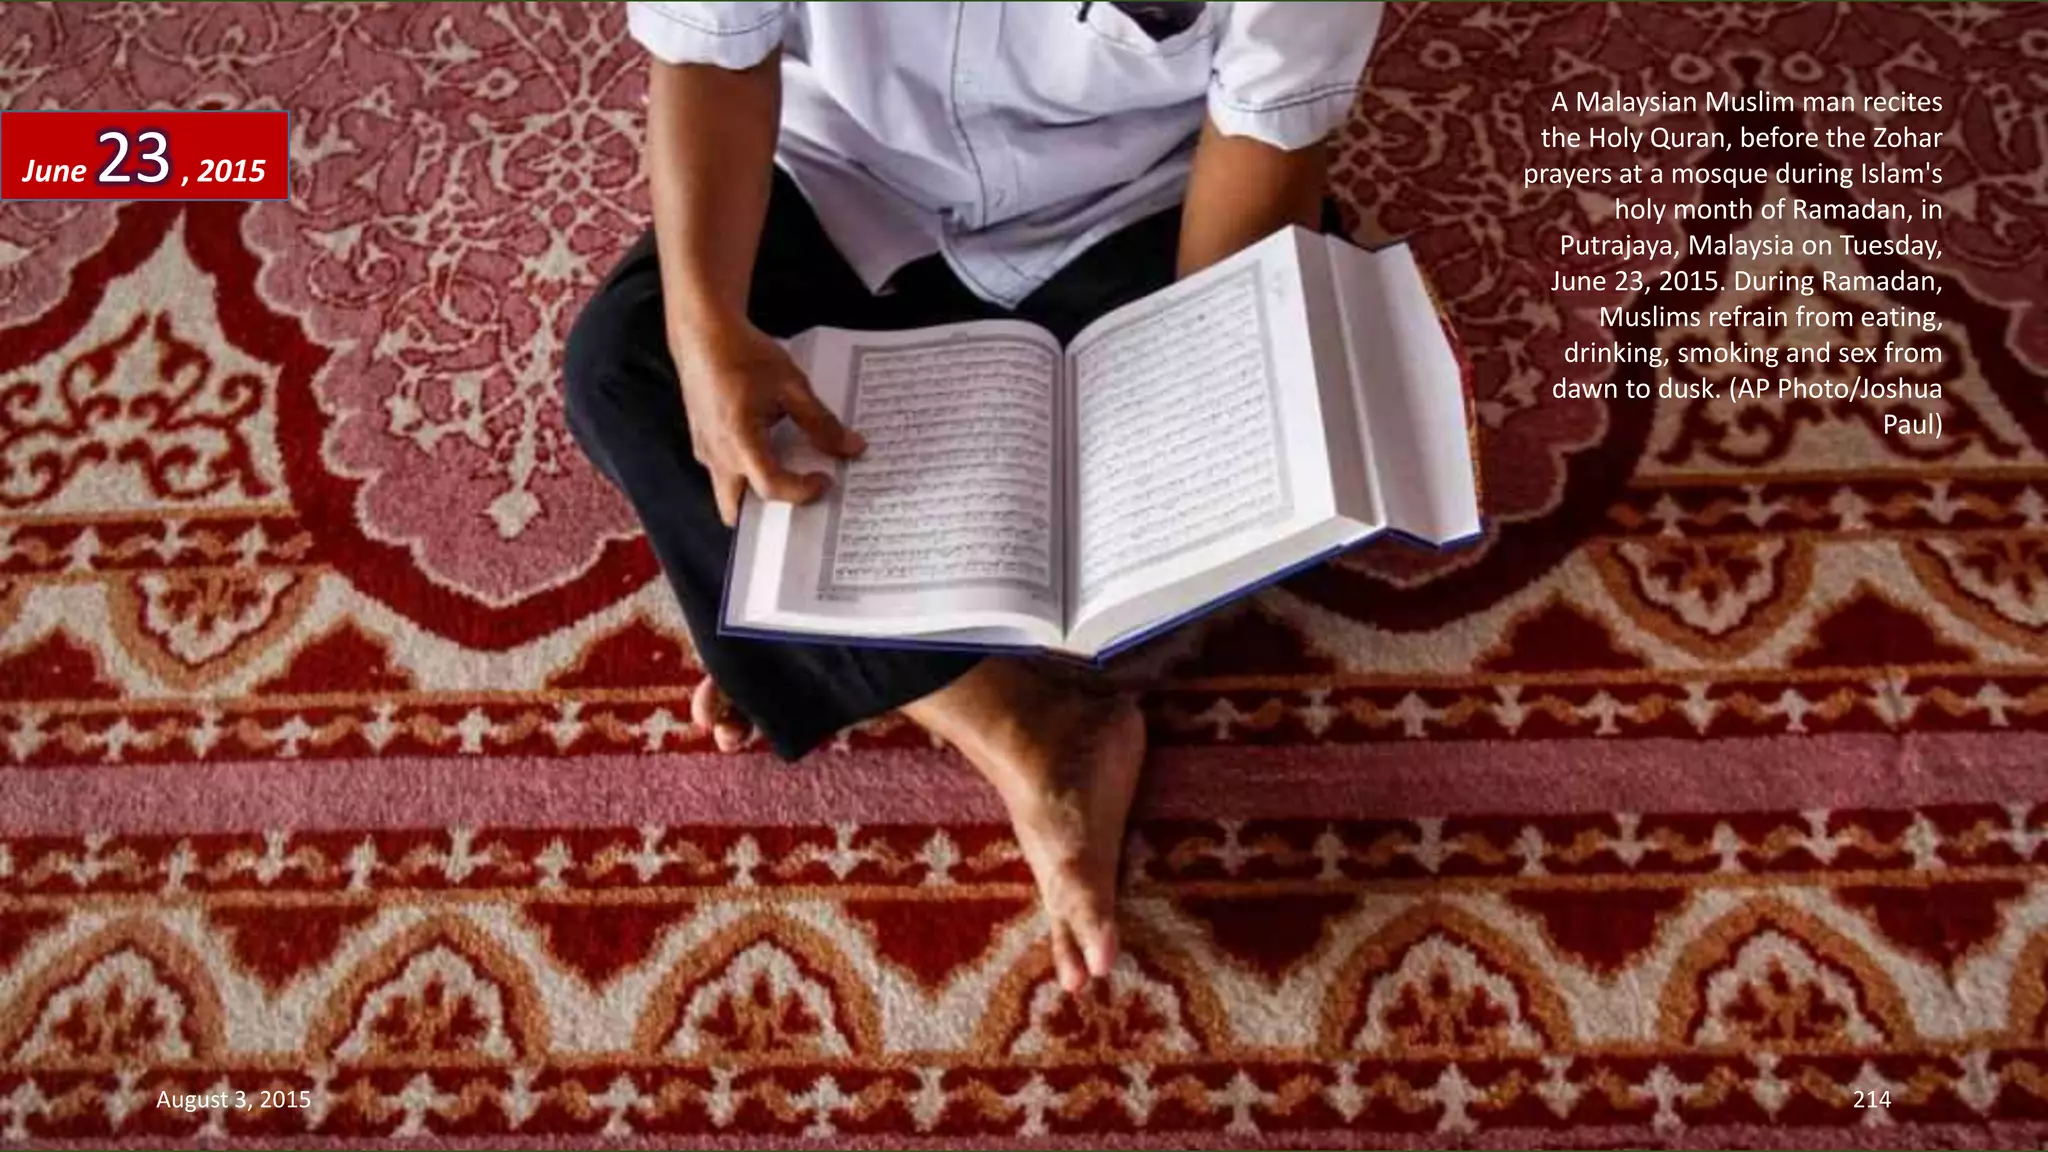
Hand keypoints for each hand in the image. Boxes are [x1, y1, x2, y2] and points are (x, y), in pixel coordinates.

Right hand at [672, 321, 864, 525]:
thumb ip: (821, 421)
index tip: (827, 478)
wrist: (704, 335)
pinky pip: (723, 473)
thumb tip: (852, 447)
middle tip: (800, 496)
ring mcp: (704, 451)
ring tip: (788, 476)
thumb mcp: (792, 385)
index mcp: (739, 440)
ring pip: (727, 494)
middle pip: (737, 511)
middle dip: (768, 516)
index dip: (802, 491)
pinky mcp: (702, 443)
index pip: (771, 486)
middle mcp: (716, 454)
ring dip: (755, 495)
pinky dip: (745, 476)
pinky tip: (769, 455)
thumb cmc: (745, 355)